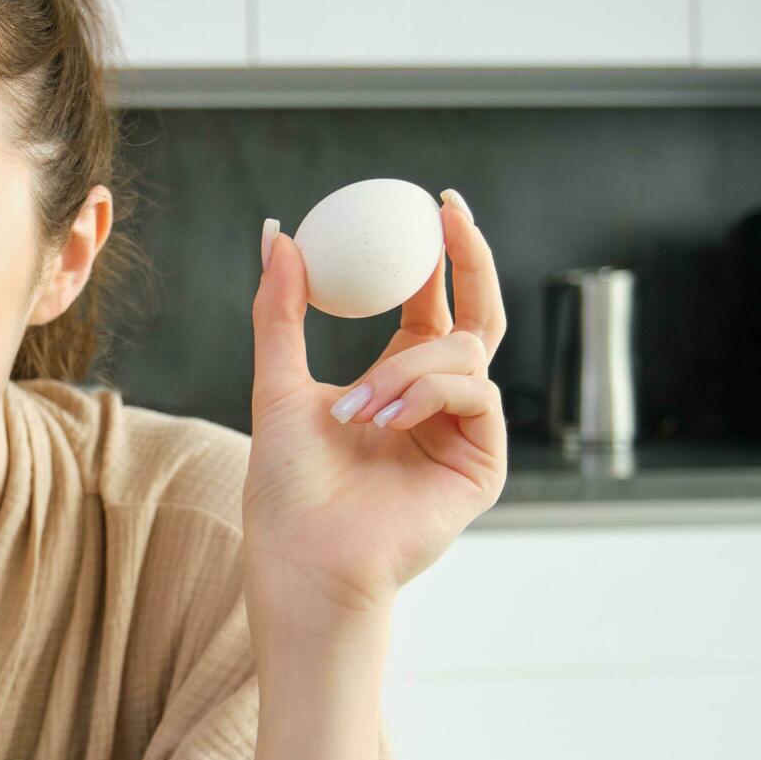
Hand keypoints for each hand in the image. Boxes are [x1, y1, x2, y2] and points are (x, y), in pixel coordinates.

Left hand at [242, 190, 507, 620]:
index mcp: (399, 381)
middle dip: (473, 259)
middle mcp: (438, 403)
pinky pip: (477, 395)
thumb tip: (277, 234)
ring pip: (466, 355)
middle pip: (477, 315)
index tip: (427, 204)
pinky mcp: (483, 464)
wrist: (303, 555)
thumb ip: (280, 309)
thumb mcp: (277, 381)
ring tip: (358, 408)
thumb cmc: (288, 485)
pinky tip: (388, 418)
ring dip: (410, 367)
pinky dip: (429, 394)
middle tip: (451, 212)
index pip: (431, 304)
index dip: (436, 255)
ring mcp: (465, 433)